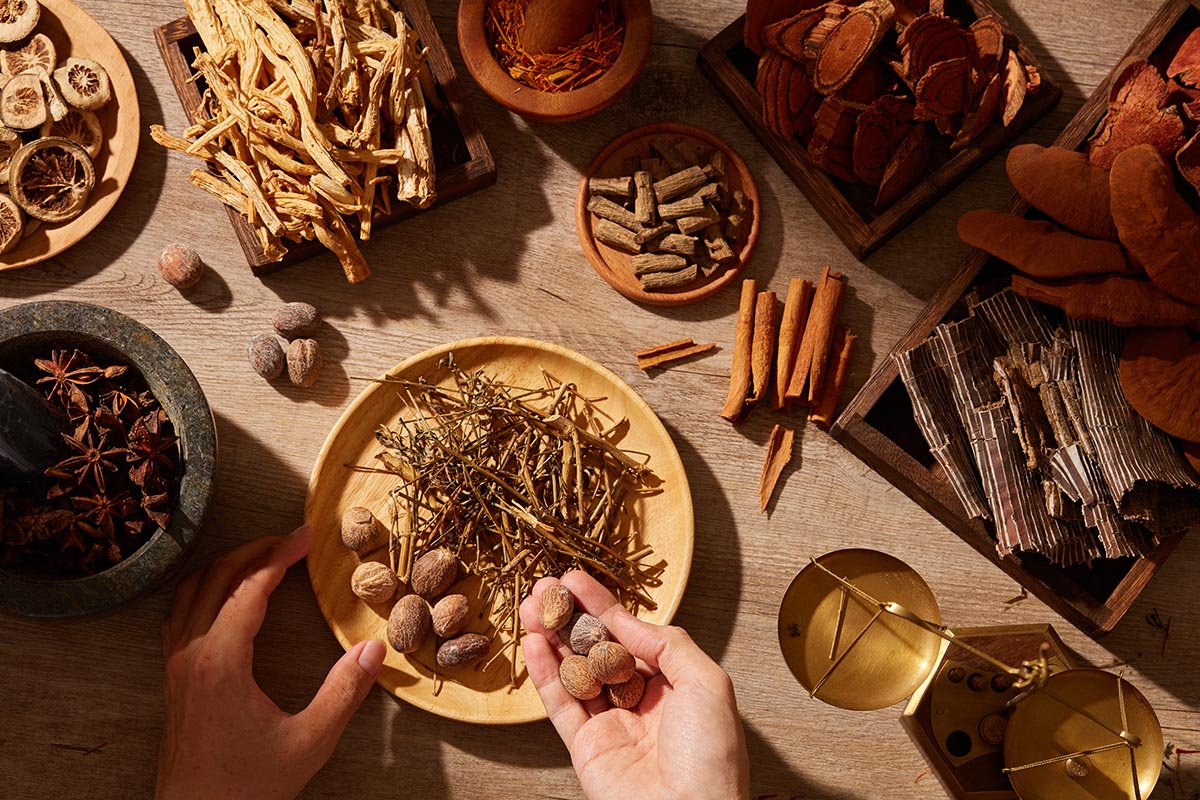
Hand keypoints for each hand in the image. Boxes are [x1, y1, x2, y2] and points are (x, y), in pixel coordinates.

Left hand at [157, 524, 385, 799]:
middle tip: (291, 539)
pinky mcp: (173, 677)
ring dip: (228, 565)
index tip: (306, 536)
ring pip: (192, 590)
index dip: (279, 555)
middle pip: (217, 577)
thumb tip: (375, 649)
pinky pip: (180, 613)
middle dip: (255, 550)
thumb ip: (344, 692)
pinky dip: (205, 588)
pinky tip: (226, 595)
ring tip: (262, 556)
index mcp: (221, 661)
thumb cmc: (247, 786)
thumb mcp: (309, 741)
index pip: (249, 588)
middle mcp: (191, 654)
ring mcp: (176, 664)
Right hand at [519, 571, 749, 799]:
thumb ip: (668, 644)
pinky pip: (561, 704)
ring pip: (573, 672)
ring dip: (550, 638)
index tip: (575, 580)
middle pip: (596, 649)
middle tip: (544, 588)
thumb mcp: (708, 684)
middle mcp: (640, 702)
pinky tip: (533, 645)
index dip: (601, 606)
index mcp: (673, 686)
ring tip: (529, 608)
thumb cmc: (712, 759)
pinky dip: (545, 674)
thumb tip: (628, 621)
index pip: (630, 635)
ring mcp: (611, 724)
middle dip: (569, 618)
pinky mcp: (586, 748)